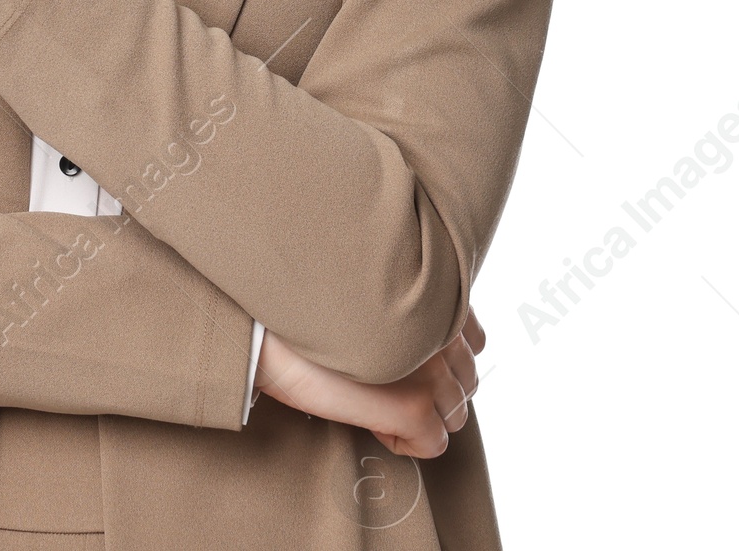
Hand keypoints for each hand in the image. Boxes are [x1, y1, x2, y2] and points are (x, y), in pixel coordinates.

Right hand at [253, 310, 484, 458]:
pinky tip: (372, 419)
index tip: (403, 360)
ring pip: (453, 415)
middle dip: (431, 390)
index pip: (474, 341)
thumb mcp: (367, 294)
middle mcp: (442, 328)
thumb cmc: (306, 309)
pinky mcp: (413, 405)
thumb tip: (431, 349)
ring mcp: (431, 368)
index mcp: (434, 294)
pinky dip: (405, 441)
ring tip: (375, 396)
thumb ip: (408, 306)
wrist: (264, 328)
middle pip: (466, 382)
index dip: (439, 360)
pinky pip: (432, 443)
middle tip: (383, 381)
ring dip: (420, 415)